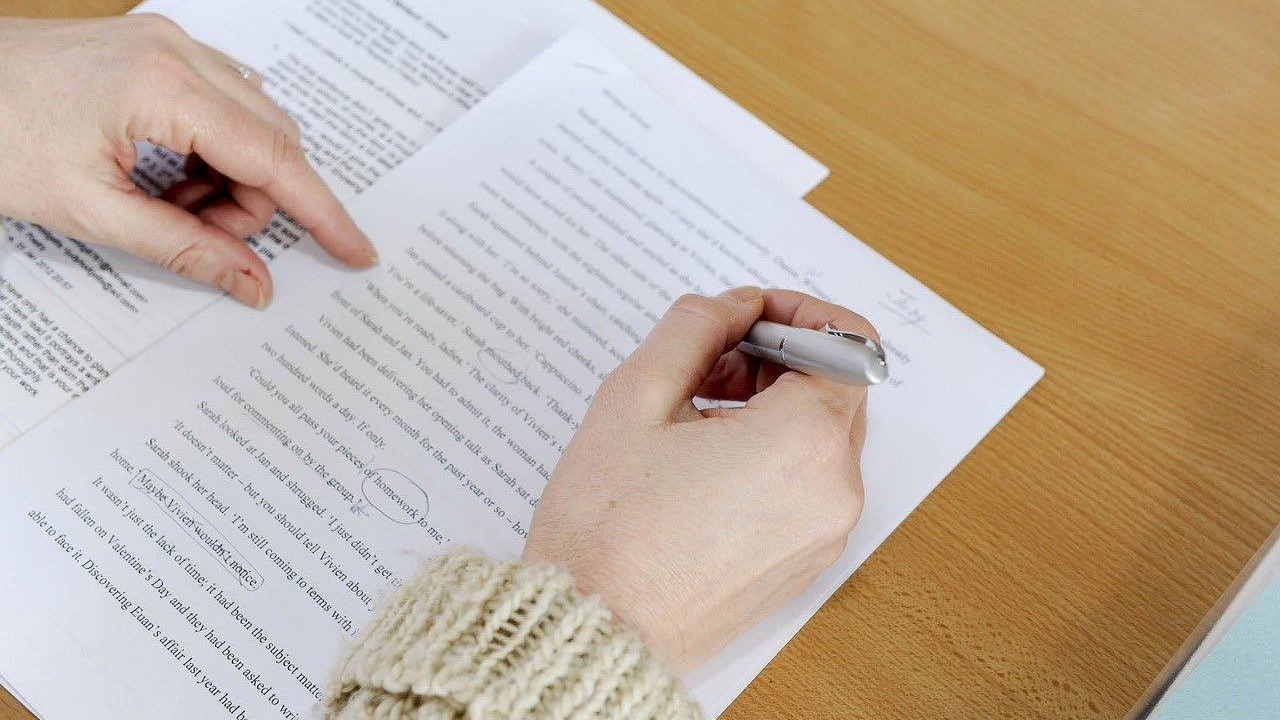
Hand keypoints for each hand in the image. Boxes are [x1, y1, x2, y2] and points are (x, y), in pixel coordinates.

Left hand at [0, 15, 375, 307]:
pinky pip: (224, 105)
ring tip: (172, 204)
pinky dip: (212, 151)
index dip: (321, 212)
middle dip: (255, 202)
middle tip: (206, 237)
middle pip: (273, 141)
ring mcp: (170, 43)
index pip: (274, 160)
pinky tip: (168, 173)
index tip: (356, 251)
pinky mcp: (159, 48)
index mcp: (164, 87)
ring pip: (254, 124)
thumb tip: (254, 283)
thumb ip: (184, 250)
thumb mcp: (89, 211)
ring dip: (232, 178)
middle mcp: (179, 52)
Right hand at [524, 288, 873, 670]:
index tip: (749, 316)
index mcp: (804, 442)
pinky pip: (808, 484)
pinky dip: (772, 455)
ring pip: (820, 437)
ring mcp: (823, 532)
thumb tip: (735, 305)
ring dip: (772, 407)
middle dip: (778, 359)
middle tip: (706, 364)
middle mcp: (833, 490)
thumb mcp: (635, 396)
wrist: (592, 629)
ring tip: (694, 416)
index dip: (800, 313)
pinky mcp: (804, 562)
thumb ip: (695, 328)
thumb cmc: (606, 527)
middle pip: (836, 389)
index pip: (848, 343)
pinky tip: (704, 462)